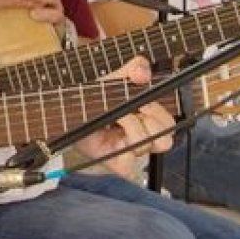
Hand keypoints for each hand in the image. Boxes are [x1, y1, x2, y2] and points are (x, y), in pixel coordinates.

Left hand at [75, 56, 174, 178]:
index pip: (168, 123)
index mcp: (147, 117)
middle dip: (151, 124)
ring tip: (115, 119)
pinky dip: (123, 158)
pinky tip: (112, 142)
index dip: (159, 114)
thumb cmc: (96, 97)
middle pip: (165, 141)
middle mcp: (141, 135)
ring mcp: (127, 149)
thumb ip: (133, 69)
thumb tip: (142, 73)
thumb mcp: (115, 78)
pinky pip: (128, 169)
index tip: (144, 103)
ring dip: (132, 130)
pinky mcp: (113, 160)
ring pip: (145, 149)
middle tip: (132, 111)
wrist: (70, 110)